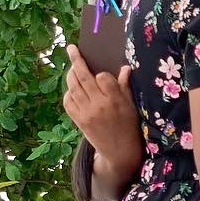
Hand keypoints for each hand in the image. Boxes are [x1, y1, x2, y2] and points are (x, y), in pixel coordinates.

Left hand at [63, 45, 139, 162]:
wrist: (119, 151)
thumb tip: (125, 68)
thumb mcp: (131, 106)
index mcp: (115, 100)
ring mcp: (86, 113)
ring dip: (71, 75)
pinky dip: (68, 93)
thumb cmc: (129, 127)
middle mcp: (99, 105)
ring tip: (72, 68)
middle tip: (71, 49)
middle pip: (83, 77)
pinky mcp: (78, 120)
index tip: (104, 76)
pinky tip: (73, 90)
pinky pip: (68, 101)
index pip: (103, 77)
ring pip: (73, 87)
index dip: (102, 74)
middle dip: (76, 60)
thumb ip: (125, 87)